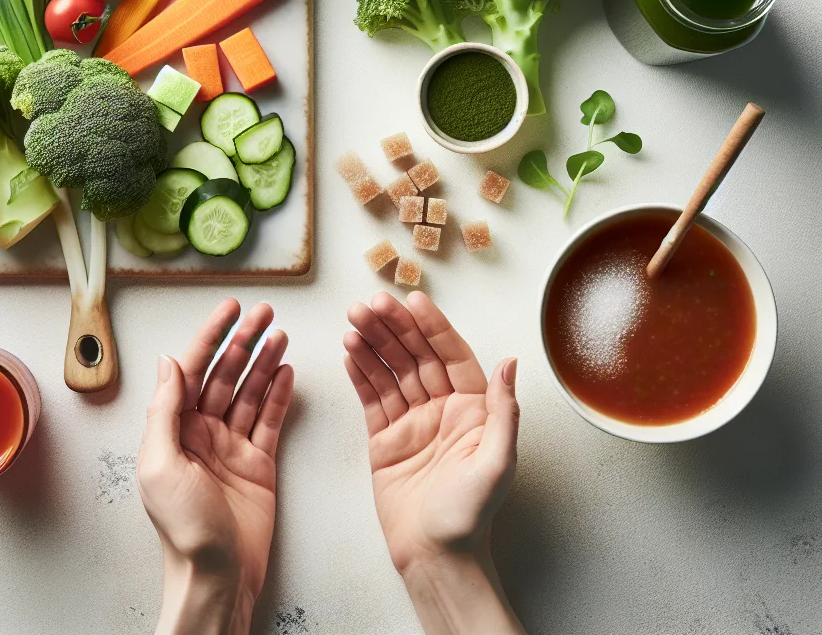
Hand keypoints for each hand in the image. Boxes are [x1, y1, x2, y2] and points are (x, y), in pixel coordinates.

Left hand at [139, 299, 293, 634]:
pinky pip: (270, 418)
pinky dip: (279, 393)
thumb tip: (168, 362)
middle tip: (264, 313)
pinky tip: (287, 371)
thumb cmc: (184, 531)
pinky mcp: (259, 462)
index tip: (229, 310)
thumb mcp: (160, 465)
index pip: (192, 370)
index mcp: (174, 430)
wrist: (219, 577)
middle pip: (225, 374)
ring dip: (264, 361)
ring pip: (250, 391)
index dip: (210, 336)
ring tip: (280, 334)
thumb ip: (164, 410)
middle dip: (244, 341)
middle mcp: (202, 432)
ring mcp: (232, 446)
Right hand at [344, 290, 523, 634]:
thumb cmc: (470, 518)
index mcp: (471, 408)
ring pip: (390, 370)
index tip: (413, 301)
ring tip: (354, 319)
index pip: (450, 355)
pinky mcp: (384, 437)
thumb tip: (510, 362)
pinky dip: (360, 372)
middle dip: (394, 327)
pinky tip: (350, 350)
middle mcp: (441, 408)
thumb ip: (503, 411)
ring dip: (372, 342)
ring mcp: (411, 421)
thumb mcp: (497, 463)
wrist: (435, 558)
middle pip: (415, 356)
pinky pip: (371, 396)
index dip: (431, 327)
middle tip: (371, 304)